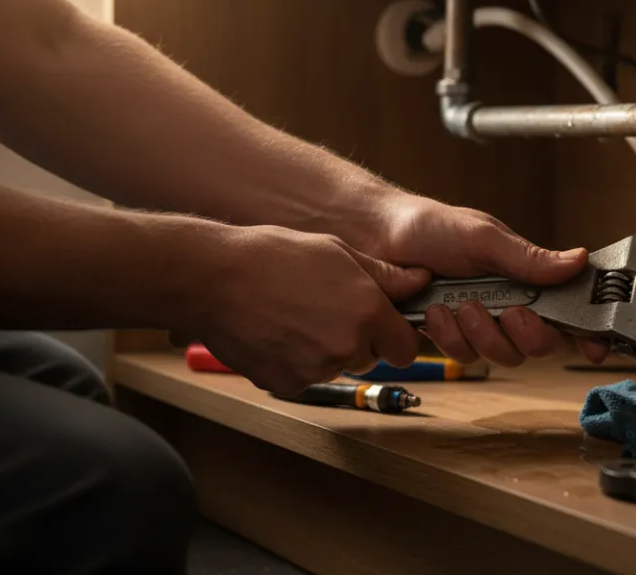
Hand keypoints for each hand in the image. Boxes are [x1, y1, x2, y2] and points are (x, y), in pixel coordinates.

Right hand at [185, 224, 430, 393]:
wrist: (215, 280)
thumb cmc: (276, 257)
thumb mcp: (338, 252)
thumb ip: (385, 275)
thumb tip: (421, 280)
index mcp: (368, 312)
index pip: (406, 348)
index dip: (396, 336)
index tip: (383, 325)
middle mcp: (347, 346)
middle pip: (371, 358)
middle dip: (359, 341)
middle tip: (328, 311)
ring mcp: (316, 369)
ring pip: (337, 367)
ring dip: (326, 350)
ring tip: (297, 315)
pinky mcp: (288, 384)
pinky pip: (306, 378)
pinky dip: (296, 362)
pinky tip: (278, 332)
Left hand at [353, 192, 609, 366]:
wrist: (374, 238)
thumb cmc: (427, 226)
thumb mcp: (482, 236)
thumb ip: (529, 257)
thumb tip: (579, 260)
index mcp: (525, 278)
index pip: (568, 311)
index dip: (586, 333)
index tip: (597, 347)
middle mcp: (507, 304)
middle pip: (539, 345)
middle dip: (525, 333)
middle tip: (510, 312)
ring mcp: (478, 324)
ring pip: (501, 356)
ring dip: (480, 332)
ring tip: (458, 303)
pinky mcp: (449, 338)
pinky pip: (463, 357)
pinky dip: (449, 336)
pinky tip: (435, 312)